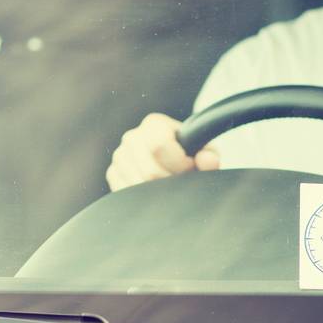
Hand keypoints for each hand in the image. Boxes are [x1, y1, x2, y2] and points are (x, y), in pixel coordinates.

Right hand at [105, 112, 221, 191]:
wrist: (172, 159)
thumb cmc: (191, 154)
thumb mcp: (204, 153)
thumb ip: (209, 156)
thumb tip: (208, 160)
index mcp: (154, 124)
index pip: (159, 145)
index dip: (179, 164)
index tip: (190, 168)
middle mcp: (132, 137)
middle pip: (149, 171)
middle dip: (171, 182)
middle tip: (182, 182)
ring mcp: (120, 156)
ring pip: (138, 185)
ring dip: (159, 193)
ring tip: (172, 187)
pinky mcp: (113, 174)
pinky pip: (127, 194)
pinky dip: (145, 198)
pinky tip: (157, 192)